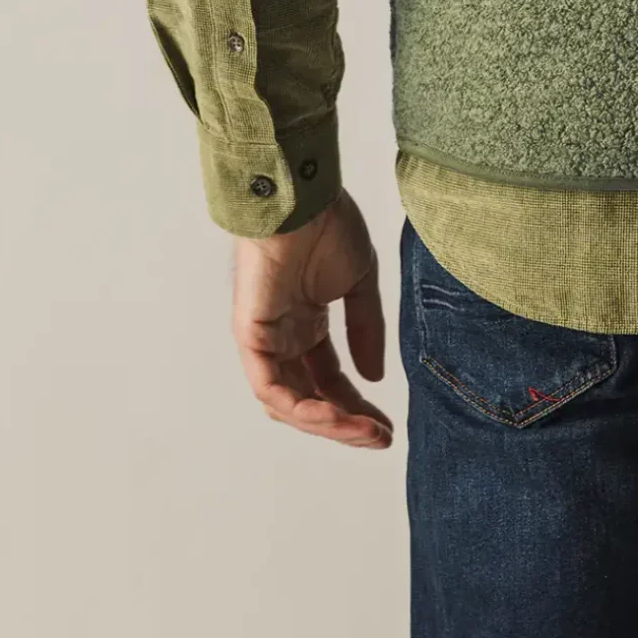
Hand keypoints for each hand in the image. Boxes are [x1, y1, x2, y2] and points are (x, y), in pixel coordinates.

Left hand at [231, 188, 394, 448]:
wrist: (304, 199)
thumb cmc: (328, 226)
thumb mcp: (359, 283)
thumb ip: (365, 329)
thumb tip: (374, 377)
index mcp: (306, 324)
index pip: (329, 379)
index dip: (356, 406)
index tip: (386, 427)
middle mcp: (283, 338)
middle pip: (310, 399)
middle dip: (345, 424)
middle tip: (379, 438)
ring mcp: (266, 340)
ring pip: (290, 402)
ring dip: (327, 423)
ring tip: (365, 432)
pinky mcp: (252, 338)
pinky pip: (271, 388)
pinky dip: (302, 408)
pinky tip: (335, 415)